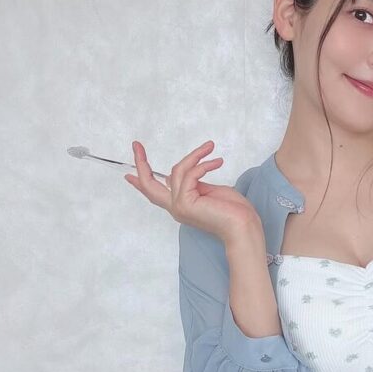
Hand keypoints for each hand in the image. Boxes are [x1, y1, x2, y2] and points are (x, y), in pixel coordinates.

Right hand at [125, 140, 259, 243]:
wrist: (243, 227)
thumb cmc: (233, 211)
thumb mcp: (208, 191)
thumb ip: (194, 183)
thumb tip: (187, 172)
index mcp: (180, 206)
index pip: (154, 193)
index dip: (140, 181)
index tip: (128, 173)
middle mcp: (175, 208)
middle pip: (148, 184)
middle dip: (141, 163)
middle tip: (136, 145)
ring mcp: (179, 206)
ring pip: (177, 171)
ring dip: (195, 156)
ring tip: (210, 148)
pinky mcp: (186, 202)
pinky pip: (191, 174)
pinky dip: (203, 165)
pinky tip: (217, 162)